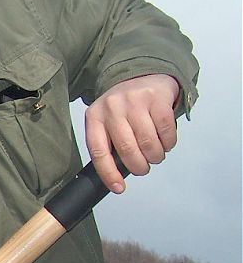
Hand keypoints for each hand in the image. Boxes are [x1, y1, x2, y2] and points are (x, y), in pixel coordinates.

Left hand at [84, 74, 179, 193]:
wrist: (143, 74)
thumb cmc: (124, 107)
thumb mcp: (107, 121)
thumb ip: (109, 143)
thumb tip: (116, 175)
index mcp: (94, 117)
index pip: (98, 151)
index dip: (109, 173)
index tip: (118, 188)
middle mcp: (112, 107)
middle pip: (127, 149)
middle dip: (138, 166)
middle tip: (143, 168)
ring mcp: (135, 101)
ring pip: (148, 142)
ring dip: (155, 156)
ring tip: (155, 156)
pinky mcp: (157, 98)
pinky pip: (166, 131)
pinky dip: (168, 143)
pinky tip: (165, 142)